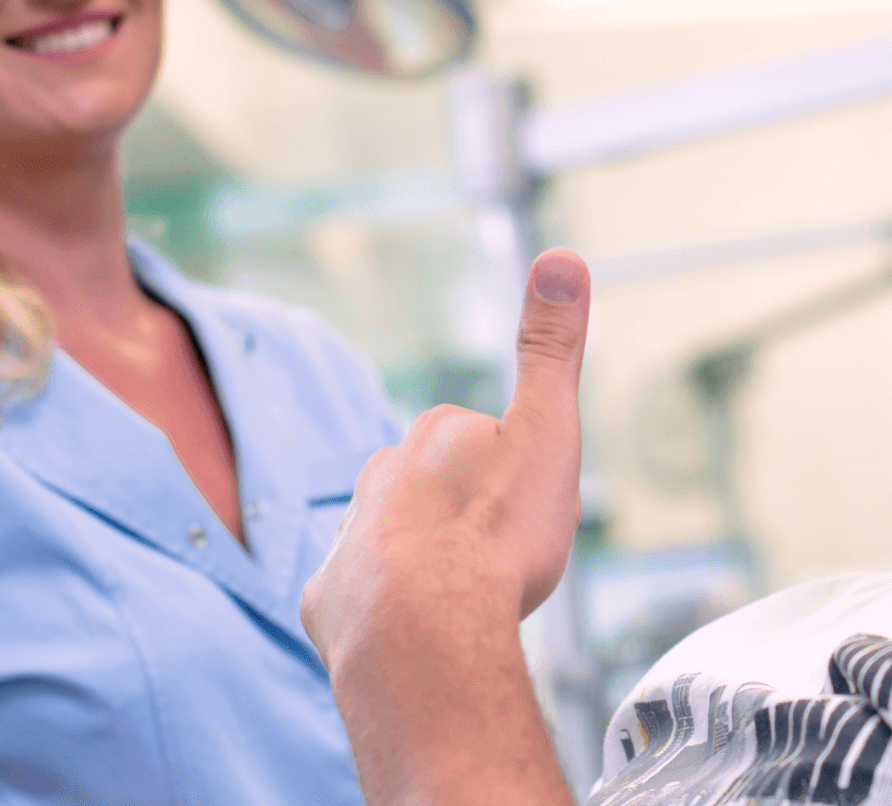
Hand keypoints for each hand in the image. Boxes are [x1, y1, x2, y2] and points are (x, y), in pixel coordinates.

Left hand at [304, 249, 589, 656]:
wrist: (425, 635)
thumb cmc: (494, 538)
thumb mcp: (546, 430)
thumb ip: (551, 348)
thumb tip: (561, 255)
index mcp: (435, 434)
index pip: (483, 441)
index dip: (515, 476)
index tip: (531, 509)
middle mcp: (381, 475)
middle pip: (437, 488)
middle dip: (469, 516)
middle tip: (505, 558)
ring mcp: (349, 539)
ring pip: (397, 542)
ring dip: (427, 563)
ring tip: (464, 601)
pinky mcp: (330, 600)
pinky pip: (364, 599)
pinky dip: (389, 610)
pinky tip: (418, 629)